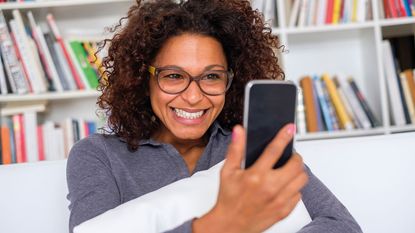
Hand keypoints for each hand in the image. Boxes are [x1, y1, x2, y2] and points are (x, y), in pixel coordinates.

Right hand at [193, 124, 307, 232]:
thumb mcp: (228, 171)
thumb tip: (239, 131)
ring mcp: (279, 200)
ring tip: (288, 170)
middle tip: (289, 156)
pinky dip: (295, 188)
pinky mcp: (284, 211)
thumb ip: (235, 149)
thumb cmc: (229, 199)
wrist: (230, 225)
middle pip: (296, 165)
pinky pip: (299, 194)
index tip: (289, 128)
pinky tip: (284, 186)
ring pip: (302, 179)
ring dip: (298, 172)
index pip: (274, 150)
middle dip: (295, 157)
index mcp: (256, 175)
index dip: (283, 136)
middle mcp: (270, 188)